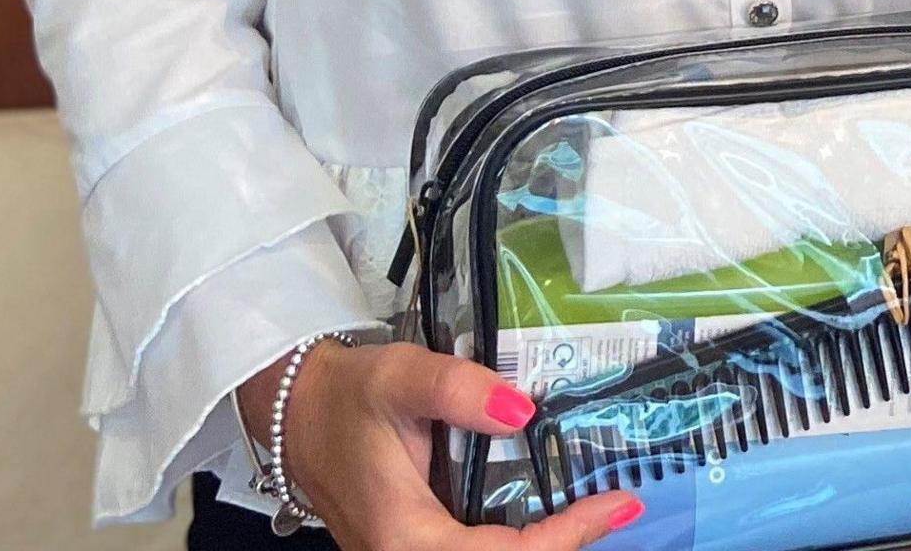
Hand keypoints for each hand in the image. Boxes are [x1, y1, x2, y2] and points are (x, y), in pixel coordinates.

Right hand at [233, 339, 638, 548]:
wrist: (294, 411)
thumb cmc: (346, 396)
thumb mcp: (400, 377)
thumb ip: (458, 390)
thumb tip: (523, 410)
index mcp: (404, 534)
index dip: (564, 538)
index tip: (616, 505)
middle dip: (559, 547)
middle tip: (613, 508)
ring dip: (541, 544)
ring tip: (594, 510)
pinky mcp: (415, 544)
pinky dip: (517, 539)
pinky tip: (553, 512)